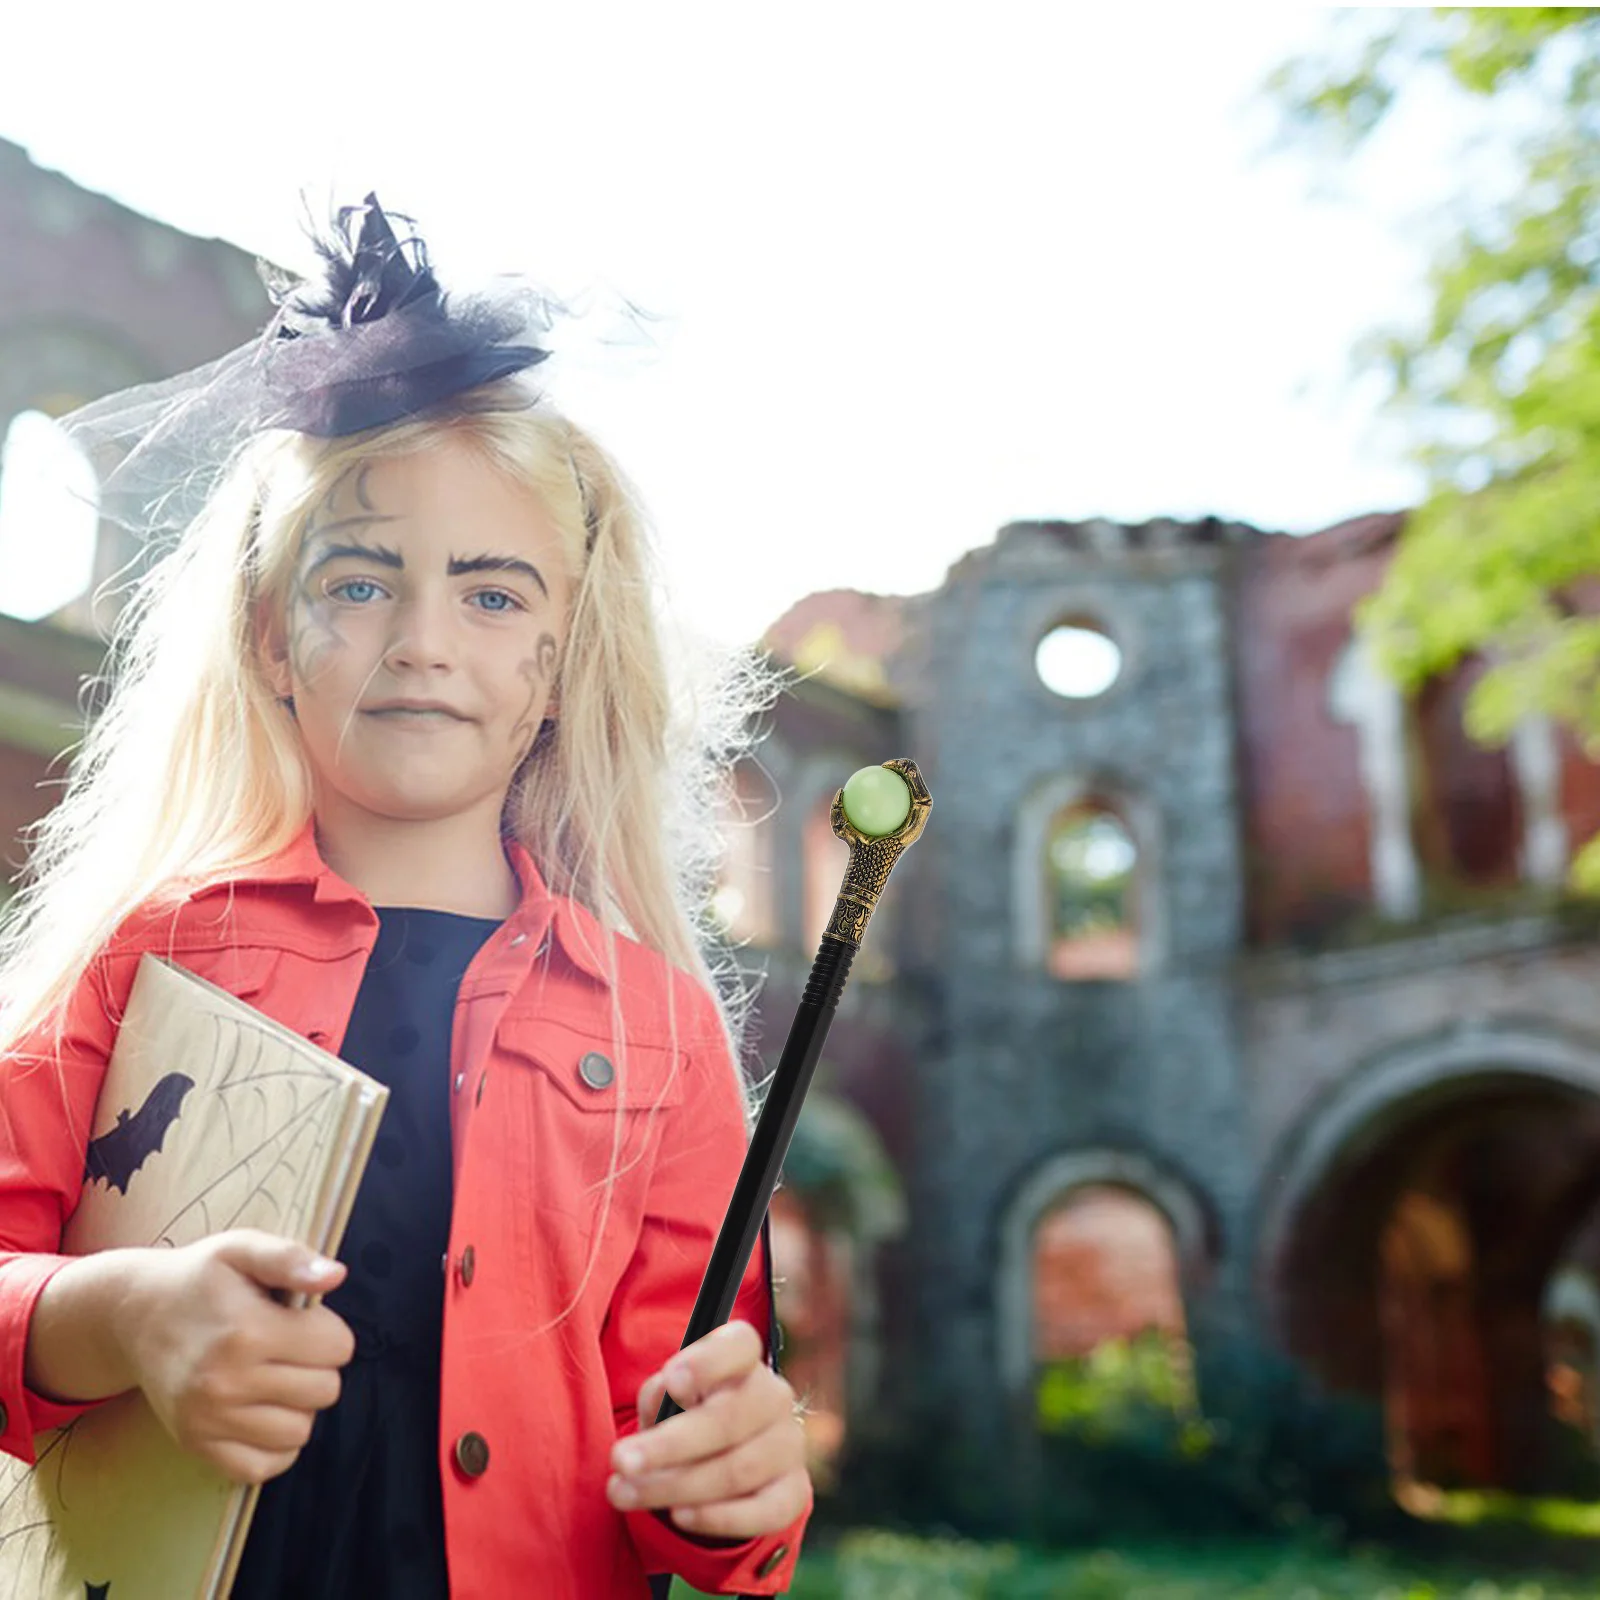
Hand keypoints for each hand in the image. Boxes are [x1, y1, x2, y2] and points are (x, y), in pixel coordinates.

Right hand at [118, 1229, 354, 1484]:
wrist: (136, 1314)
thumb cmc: (200, 1279)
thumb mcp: (242, 1249)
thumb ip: (291, 1259)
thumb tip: (336, 1277)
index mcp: (247, 1331)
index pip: (337, 1348)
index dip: (329, 1330)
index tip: (303, 1320)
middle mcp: (226, 1382)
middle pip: (325, 1391)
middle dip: (318, 1366)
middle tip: (289, 1347)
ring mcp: (208, 1420)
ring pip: (299, 1432)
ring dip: (299, 1405)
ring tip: (275, 1376)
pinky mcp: (196, 1445)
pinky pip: (263, 1467)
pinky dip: (275, 1446)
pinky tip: (264, 1411)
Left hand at [606, 1321, 809, 1538]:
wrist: (718, 1460)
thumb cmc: (684, 1415)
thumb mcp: (665, 1398)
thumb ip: (661, 1393)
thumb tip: (666, 1395)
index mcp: (743, 1360)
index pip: (741, 1345)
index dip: (708, 1362)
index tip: (671, 1380)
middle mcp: (773, 1396)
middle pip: (728, 1418)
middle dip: (669, 1445)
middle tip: (621, 1461)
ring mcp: (788, 1445)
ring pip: (736, 1470)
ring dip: (676, 1486)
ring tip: (627, 1494)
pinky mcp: (793, 1491)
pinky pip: (764, 1512)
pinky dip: (718, 1518)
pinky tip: (680, 1516)